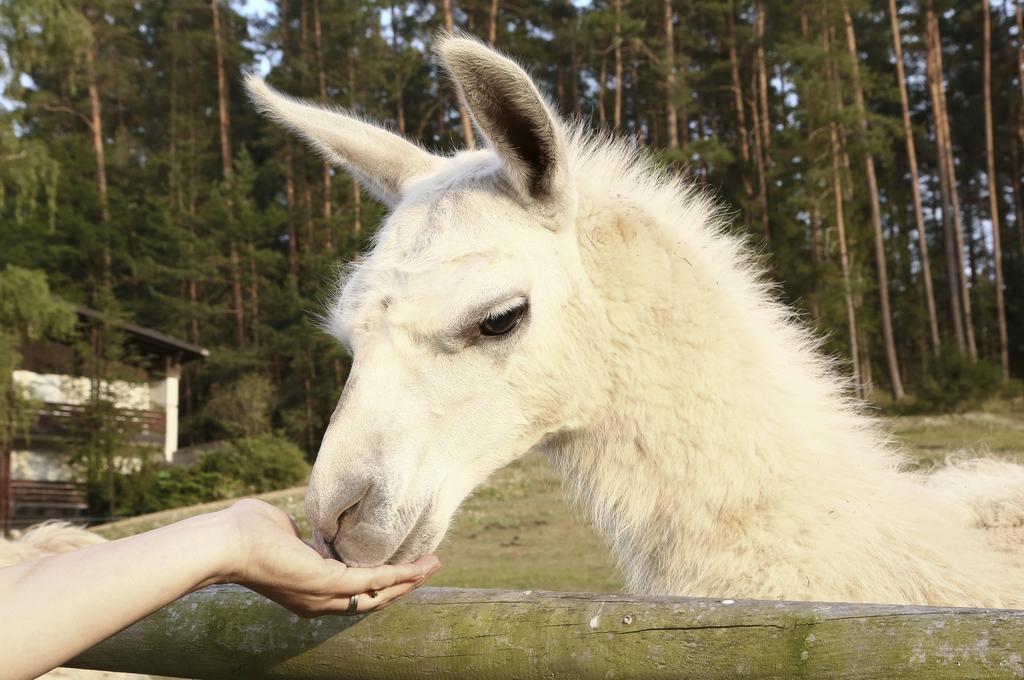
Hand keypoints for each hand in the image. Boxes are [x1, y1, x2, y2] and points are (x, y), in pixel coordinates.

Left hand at [217, 499, 439, 616]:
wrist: (224, 543)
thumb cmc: (245, 532)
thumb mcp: (285, 532)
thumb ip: (303, 536)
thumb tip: (308, 532)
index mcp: (307, 590)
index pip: (352, 591)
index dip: (380, 582)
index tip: (403, 567)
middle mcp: (317, 602)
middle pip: (371, 599)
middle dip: (403, 585)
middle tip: (429, 568)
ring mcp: (322, 597)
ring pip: (377, 595)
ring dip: (408, 580)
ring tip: (432, 565)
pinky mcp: (326, 584)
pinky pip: (371, 580)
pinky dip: (397, 574)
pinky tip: (416, 566)